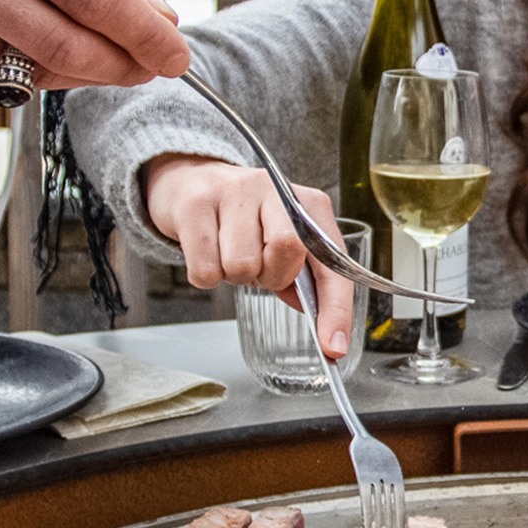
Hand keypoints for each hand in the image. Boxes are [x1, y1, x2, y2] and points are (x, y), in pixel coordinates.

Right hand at [0, 0, 190, 91]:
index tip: (175, 54)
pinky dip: (26, 74)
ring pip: (32, 73)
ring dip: (76, 71)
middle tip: (148, 65)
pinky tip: (18, 40)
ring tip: (85, 44)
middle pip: (63, 42)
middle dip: (121, 64)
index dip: (139, 30)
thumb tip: (158, 21)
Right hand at [145, 156, 354, 359]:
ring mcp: (234, 192)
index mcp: (308, 204)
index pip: (331, 262)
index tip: (333, 346)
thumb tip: (321, 325)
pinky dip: (206, 275)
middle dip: (271, 277)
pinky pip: (205, 269)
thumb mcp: (281, 241)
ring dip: (235, 275)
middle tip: (259, 269)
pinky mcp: (195, 204)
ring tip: (230, 254)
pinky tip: (208, 252)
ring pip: (241, 265)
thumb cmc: (245, 220)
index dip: (335, 308)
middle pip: (285, 250)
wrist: (192, 180)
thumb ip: (303, 279)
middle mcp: (275, 189)